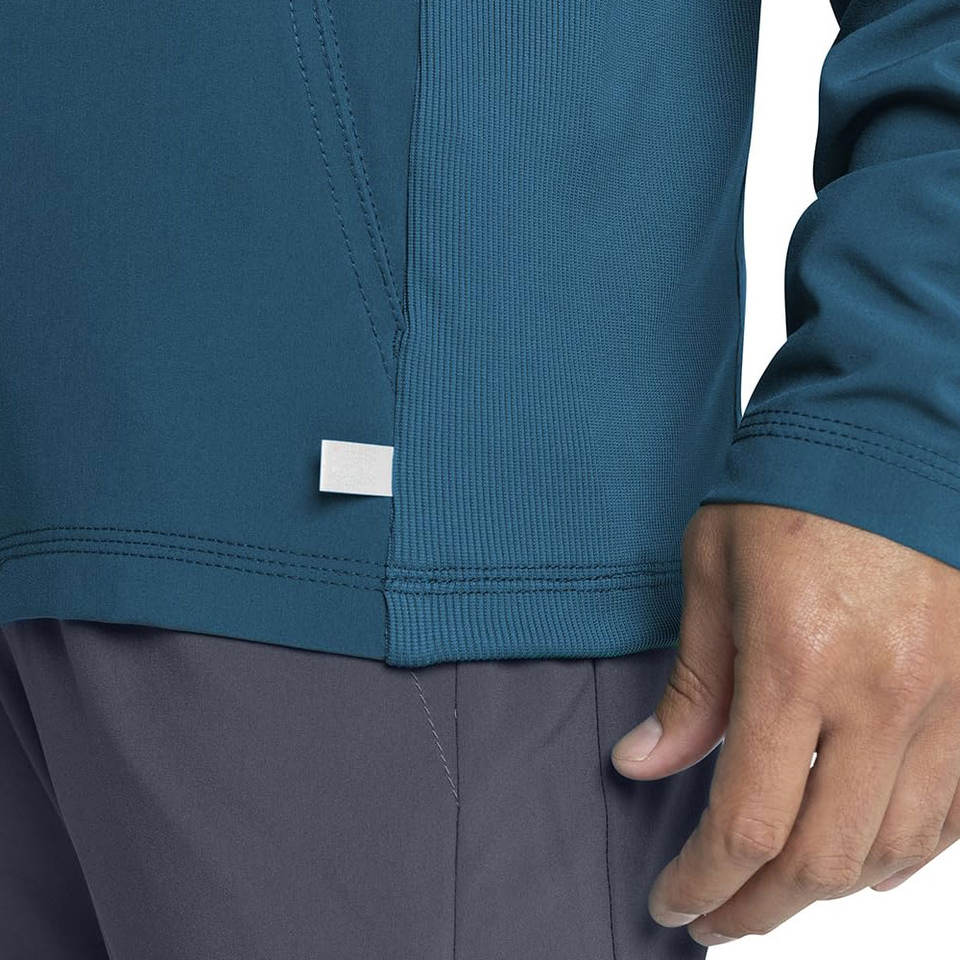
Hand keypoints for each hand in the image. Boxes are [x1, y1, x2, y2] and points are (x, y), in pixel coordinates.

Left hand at [612, 503, 959, 946]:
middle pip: (822, 860)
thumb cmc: (789, 492)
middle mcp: (883, 698)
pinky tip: (862, 860)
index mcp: (798, 664)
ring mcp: (947, 701)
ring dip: (827, 889)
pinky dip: (904, 853)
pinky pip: (954, 812)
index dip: (702, 882)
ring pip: (892, 849)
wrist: (891, 434)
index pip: (748, 823)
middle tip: (714, 917)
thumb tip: (643, 766)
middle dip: (757, 907)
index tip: (671, 905)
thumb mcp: (711, 572)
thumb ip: (690, 685)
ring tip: (773, 892)